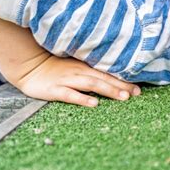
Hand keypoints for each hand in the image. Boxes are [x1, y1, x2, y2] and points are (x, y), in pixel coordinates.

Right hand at [16, 55, 140, 106]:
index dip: (124, 80)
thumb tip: (114, 77)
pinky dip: (82, 99)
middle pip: (104, 79)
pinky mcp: (55, 89)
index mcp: (86, 66)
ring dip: (108, 90)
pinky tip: (94, 104)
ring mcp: (67, 80)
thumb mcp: (76, 65)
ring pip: (91, 85)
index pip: (108, 73)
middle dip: (122, 86)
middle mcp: (79, 72)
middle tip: (136, 93)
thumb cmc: (57, 67)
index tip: (139, 88)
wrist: (31, 65)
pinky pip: (70, 94)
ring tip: (123, 97)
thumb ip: (92, 70)